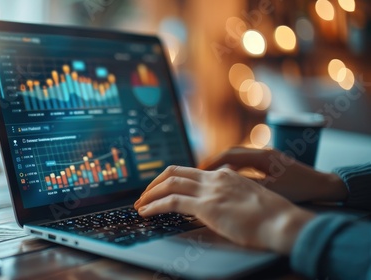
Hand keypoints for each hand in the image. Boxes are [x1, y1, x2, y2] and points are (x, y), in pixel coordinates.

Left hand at [134, 166, 314, 253]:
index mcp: (226, 175)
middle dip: (155, 183)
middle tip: (144, 194)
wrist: (283, 222)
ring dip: (150, 194)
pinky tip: (146, 212)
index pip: (191, 172)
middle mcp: (215, 178)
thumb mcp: (251, 199)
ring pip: (169, 184)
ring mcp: (210, 190)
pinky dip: (154, 206)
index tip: (163, 189)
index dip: (172, 179)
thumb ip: (233, 196)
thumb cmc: (273, 217)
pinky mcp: (206, 206)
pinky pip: (171, 202)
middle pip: (175, 172)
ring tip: (139, 204)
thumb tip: (220, 203)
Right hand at [205, 147, 346, 201]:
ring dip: (223, 166)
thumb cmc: (300, 189)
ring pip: (238, 158)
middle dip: (214, 162)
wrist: (324, 186)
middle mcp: (262, 152)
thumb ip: (247, 186)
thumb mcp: (271, 190)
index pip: (229, 155)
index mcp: (262, 156)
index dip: (212, 163)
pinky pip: (246, 163)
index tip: (198, 171)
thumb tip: (224, 186)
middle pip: (231, 153)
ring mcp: (267, 157)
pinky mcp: (270, 163)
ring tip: (209, 176)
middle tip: (198, 172)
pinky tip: (228, 179)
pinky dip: (234, 169)